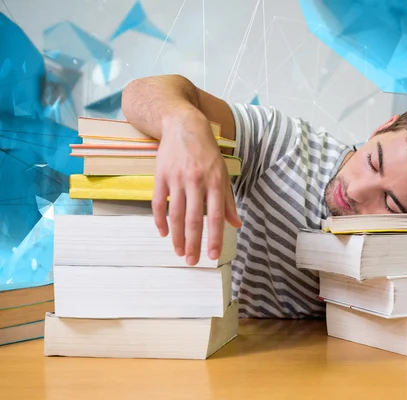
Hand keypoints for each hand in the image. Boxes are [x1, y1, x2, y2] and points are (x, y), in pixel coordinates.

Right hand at [153, 107, 241, 264]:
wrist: (183, 125)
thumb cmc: (206, 151)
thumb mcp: (222, 172)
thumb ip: (228, 200)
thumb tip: (236, 224)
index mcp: (215, 182)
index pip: (215, 216)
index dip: (214, 238)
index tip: (213, 256)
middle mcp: (196, 181)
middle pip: (194, 219)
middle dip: (193, 243)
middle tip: (192, 261)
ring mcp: (176, 179)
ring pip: (176, 214)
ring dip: (177, 237)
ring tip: (179, 252)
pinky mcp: (160, 176)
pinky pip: (158, 203)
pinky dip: (160, 220)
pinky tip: (164, 233)